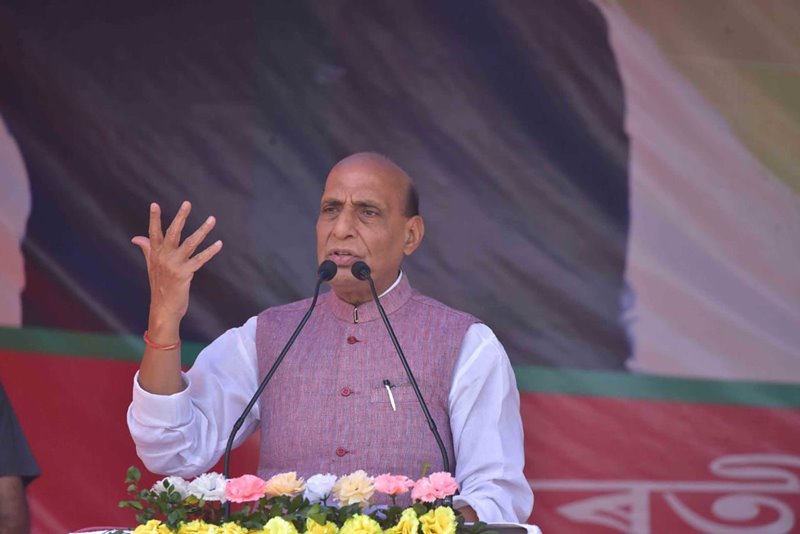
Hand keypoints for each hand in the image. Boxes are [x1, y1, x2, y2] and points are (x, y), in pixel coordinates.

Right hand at [131, 201, 222, 334]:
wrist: (163, 308)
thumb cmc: (159, 286)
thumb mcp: (151, 266)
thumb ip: (147, 249)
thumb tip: (136, 237)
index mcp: (155, 254)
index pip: (153, 233)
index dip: (154, 219)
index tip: (154, 204)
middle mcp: (164, 257)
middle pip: (173, 233)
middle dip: (180, 217)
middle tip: (187, 203)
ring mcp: (174, 265)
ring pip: (190, 243)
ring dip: (203, 230)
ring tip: (212, 219)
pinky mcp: (185, 274)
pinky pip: (200, 259)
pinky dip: (210, 251)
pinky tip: (219, 243)